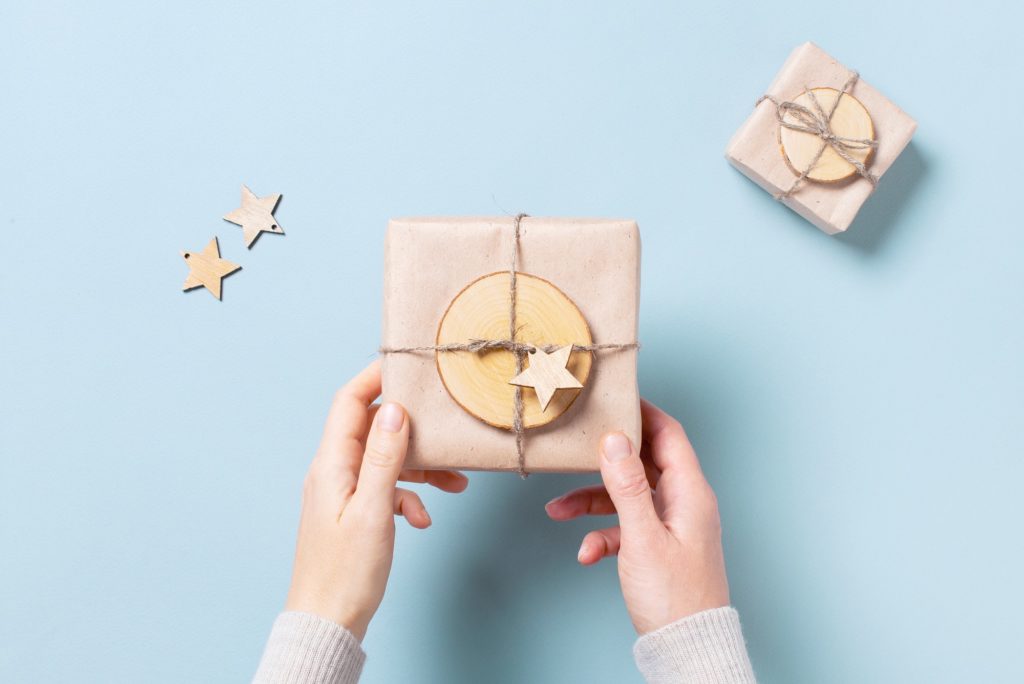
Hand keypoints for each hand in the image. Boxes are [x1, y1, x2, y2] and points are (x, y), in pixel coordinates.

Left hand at [284, 360, 467, 639]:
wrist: (329, 622)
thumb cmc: (345, 573)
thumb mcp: (373, 510)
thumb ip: (384, 458)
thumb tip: (395, 410)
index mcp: (330, 464)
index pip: (348, 402)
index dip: (375, 378)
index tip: (407, 366)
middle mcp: (333, 471)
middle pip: (373, 428)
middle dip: (413, 428)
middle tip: (445, 428)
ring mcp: (343, 492)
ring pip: (386, 460)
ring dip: (420, 467)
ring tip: (454, 482)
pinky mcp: (355, 512)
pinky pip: (386, 488)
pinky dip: (409, 496)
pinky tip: (422, 519)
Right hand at [545, 399, 728, 633]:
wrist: (687, 649)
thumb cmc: (675, 597)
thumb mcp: (643, 537)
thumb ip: (626, 486)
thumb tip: (615, 439)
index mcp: (690, 493)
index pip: (669, 435)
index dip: (643, 413)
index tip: (615, 399)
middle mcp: (683, 504)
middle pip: (642, 464)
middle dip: (604, 461)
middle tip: (577, 445)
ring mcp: (671, 526)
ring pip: (627, 498)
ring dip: (593, 502)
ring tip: (558, 510)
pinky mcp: (658, 548)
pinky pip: (626, 529)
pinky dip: (604, 535)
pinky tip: (586, 553)